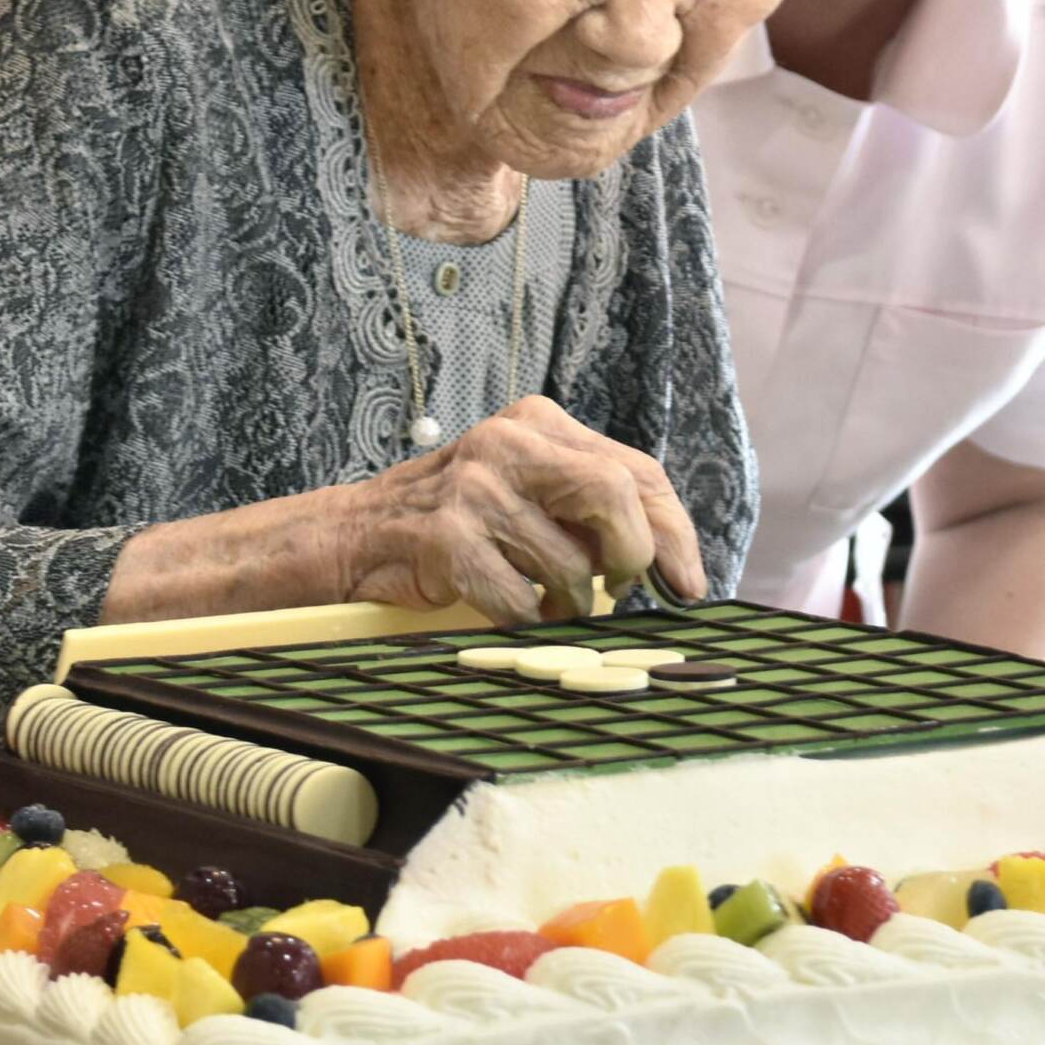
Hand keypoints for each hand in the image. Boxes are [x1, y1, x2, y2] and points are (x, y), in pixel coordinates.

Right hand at [329, 395, 705, 621]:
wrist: (358, 534)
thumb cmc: (462, 518)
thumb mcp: (530, 488)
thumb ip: (592, 507)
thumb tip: (671, 560)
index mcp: (540, 423)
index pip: (637, 470)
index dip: (674, 531)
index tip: (686, 582)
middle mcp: (508, 444)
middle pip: (615, 494)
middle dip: (634, 556)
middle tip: (624, 592)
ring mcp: (474, 490)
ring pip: (570, 564)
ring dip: (570, 603)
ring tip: (546, 601)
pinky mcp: (447, 540)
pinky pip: (521, 602)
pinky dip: (526, 620)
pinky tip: (511, 609)